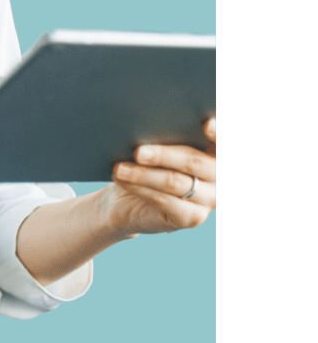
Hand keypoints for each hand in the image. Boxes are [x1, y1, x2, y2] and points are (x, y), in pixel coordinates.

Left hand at [102, 117, 216, 235]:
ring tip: (120, 168)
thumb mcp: (158, 145)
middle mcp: (218, 175)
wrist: (130, 200)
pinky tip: (123, 181)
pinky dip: (141, 188)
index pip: (222, 140)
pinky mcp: (192, 218)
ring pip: (175, 182)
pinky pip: (165, 200)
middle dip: (163, 155)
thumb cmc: (147, 163)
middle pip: (193, 162)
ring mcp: (209, 199)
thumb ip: (164, 136)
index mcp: (215, 151)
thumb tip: (147, 125)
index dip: (218, 132)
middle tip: (138, 152)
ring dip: (144, 174)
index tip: (206, 125)